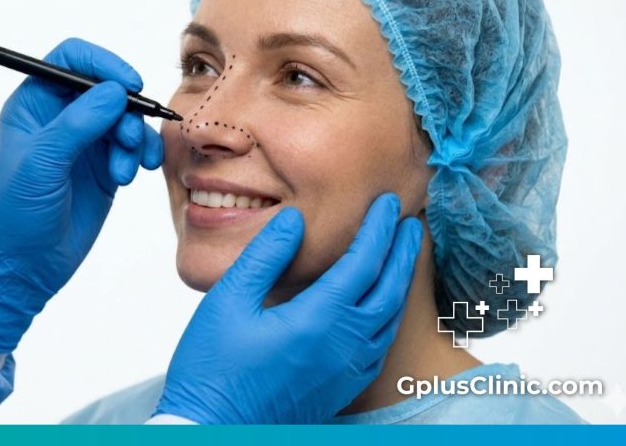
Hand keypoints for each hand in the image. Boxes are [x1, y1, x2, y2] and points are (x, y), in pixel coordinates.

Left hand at [0, 38, 163, 352]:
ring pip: (126, 117)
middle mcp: (62, 116)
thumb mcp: (40, 163)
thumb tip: (114, 91)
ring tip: (125, 172)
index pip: (71, 58)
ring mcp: (86, 141)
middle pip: (108, 87)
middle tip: (126, 140)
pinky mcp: (105, 166)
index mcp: (34, 103)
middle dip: (126, 110)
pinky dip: (141, 155)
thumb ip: (76, 124)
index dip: (102, 63)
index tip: (127, 83)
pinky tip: (133, 175)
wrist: (21, 267)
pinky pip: (134, 145)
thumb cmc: (13, 213)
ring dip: (134, 139)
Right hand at [155, 194, 421, 423]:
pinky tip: (379, 311)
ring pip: (389, 321)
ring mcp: (345, 371)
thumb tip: (294, 220)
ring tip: (402, 260)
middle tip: (412, 224)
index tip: (388, 203)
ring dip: (399, 284)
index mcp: (319, 319)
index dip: (379, 229)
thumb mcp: (229, 300)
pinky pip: (379, 347)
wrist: (213, 429)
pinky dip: (387, 318)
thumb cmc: (213, 369)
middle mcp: (343, 346)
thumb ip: (266, 255)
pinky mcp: (340, 389)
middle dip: (402, 253)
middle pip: (389, 290)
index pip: (364, 262)